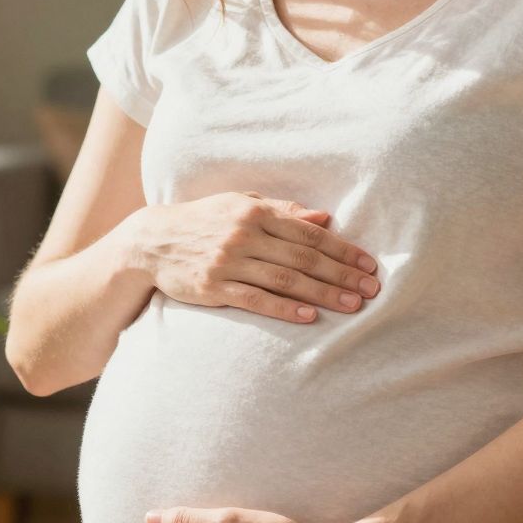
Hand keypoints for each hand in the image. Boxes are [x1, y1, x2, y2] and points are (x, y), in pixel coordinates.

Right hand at [129, 191, 379, 323]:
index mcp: (255, 212)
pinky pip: (256, 300)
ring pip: (286, 280)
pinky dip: (285, 309)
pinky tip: (309, 317)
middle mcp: (244, 235)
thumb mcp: (239, 205)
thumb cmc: (203, 221)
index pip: (309, 232)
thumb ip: (282, 210)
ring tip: (352, 306)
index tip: (368, 264)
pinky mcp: (214, 288)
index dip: (342, 249)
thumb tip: (325, 217)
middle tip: (372, 290)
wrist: (151, 242)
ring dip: (323, 294)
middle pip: (304, 257)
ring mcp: (228, 262)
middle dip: (342, 275)